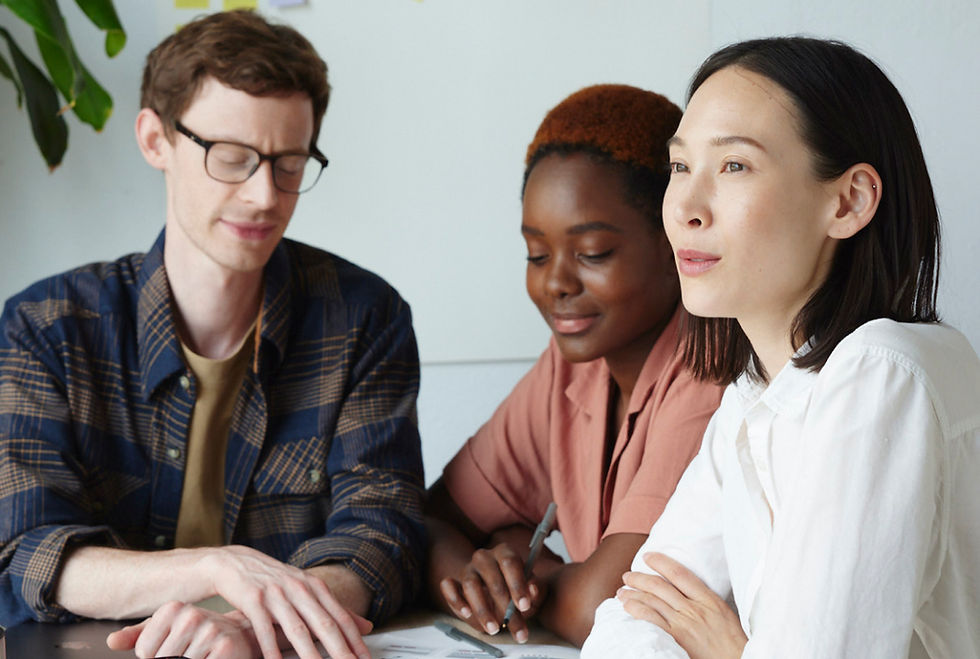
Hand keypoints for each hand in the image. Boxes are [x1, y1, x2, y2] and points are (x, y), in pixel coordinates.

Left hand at [107, 603, 259, 658]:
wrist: (244, 635)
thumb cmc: (203, 634)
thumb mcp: (169, 630)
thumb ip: (139, 635)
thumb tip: (112, 641)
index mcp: (173, 609)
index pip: (144, 651)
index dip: (156, 657)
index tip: (175, 646)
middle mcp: (190, 615)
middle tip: (192, 651)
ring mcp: (209, 630)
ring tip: (204, 654)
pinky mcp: (225, 647)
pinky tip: (215, 657)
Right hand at [201, 545, 371, 658]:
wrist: (235, 563)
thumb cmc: (276, 581)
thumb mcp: (308, 588)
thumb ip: (336, 609)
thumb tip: (368, 626)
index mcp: (315, 586)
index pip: (340, 617)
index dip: (355, 640)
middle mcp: (299, 588)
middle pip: (324, 624)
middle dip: (340, 650)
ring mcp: (276, 594)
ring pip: (297, 630)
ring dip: (310, 654)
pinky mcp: (253, 600)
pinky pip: (265, 631)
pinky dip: (271, 650)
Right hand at [439, 542, 545, 642]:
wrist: (493, 592)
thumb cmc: (514, 590)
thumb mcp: (530, 591)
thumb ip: (535, 590)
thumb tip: (533, 589)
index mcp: (505, 553)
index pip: (510, 562)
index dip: (517, 584)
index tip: (524, 606)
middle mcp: (484, 557)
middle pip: (491, 577)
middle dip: (503, 605)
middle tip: (512, 625)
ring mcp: (467, 569)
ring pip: (470, 584)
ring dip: (482, 609)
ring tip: (494, 628)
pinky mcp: (452, 582)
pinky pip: (448, 587)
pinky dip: (456, 600)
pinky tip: (466, 614)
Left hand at [618, 552, 746, 658]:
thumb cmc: (734, 644)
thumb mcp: (725, 615)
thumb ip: (706, 602)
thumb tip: (689, 592)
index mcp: (709, 600)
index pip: (680, 573)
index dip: (660, 562)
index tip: (647, 557)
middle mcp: (694, 609)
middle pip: (660, 586)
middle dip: (639, 578)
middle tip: (627, 576)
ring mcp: (684, 624)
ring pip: (652, 602)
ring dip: (633, 595)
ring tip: (622, 592)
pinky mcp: (676, 640)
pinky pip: (652, 621)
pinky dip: (637, 611)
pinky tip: (628, 608)